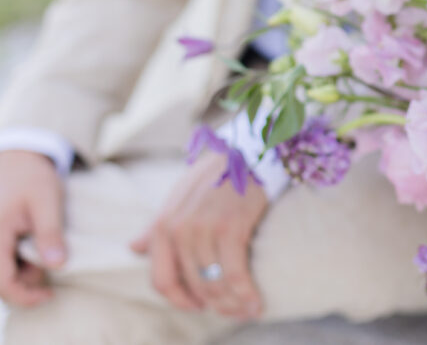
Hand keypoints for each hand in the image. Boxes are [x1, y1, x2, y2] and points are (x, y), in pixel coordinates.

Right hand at [0, 150, 65, 306]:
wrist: (17, 158)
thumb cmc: (32, 177)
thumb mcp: (48, 202)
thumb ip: (50, 233)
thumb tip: (57, 266)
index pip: (2, 281)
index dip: (24, 296)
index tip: (49, 296)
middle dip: (25, 281)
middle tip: (49, 262)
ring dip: (19, 270)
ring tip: (40, 246)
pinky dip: (13, 260)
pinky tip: (29, 244)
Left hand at [131, 152, 268, 319]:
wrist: (246, 151)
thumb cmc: (213, 175)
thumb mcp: (178, 197)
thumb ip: (156, 227)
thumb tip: (134, 248)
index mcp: (162, 226)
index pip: (162, 280)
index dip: (181, 300)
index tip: (200, 306)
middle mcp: (179, 230)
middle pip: (193, 286)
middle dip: (214, 305)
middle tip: (234, 311)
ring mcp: (204, 230)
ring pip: (214, 283)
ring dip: (232, 304)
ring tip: (248, 310)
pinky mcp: (231, 228)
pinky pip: (236, 274)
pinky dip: (247, 294)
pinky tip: (257, 303)